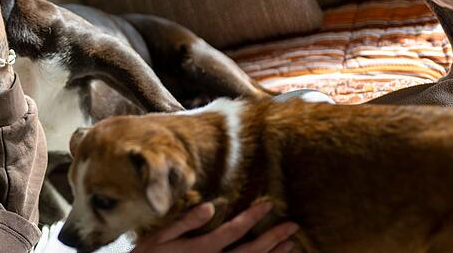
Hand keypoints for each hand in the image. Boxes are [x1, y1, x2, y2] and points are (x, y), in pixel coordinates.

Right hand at [132, 202, 297, 252]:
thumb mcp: (160, 237)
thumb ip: (186, 222)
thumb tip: (210, 206)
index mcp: (202, 248)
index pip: (235, 230)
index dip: (253, 216)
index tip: (269, 204)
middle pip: (251, 251)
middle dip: (274, 238)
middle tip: (293, 226)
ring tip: (289, 245)